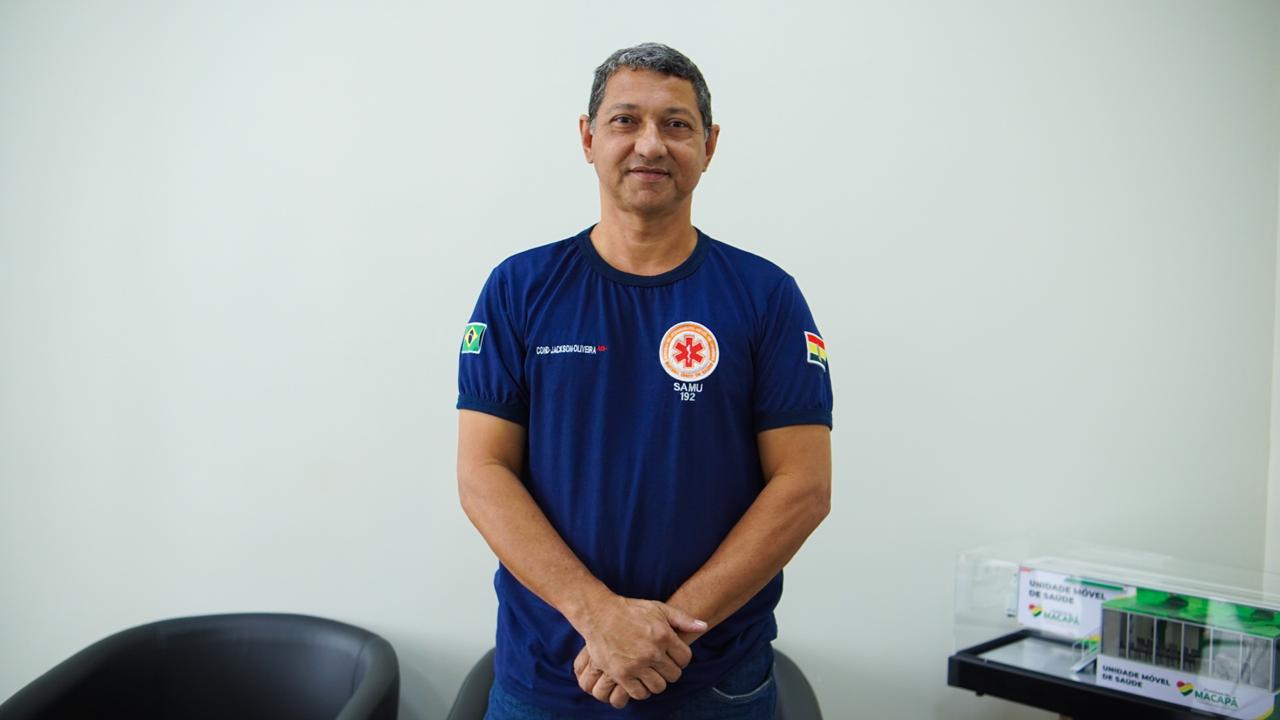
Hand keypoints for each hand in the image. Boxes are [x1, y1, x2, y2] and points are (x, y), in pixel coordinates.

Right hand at [573, 597, 705, 705]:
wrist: (599, 614)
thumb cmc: (631, 610)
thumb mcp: (658, 608)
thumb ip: (682, 619)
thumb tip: (704, 626)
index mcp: (664, 636)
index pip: (685, 659)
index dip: (681, 658)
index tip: (672, 656)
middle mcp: (652, 652)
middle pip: (674, 675)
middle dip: (670, 670)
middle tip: (660, 665)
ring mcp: (636, 664)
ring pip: (659, 686)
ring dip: (656, 681)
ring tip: (650, 673)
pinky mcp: (621, 674)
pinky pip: (639, 693)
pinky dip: (641, 689)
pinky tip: (639, 679)